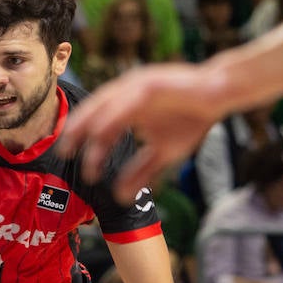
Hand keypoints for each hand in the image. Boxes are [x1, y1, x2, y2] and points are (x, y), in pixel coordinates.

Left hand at [58, 62, 221, 201]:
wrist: (219, 94)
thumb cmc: (191, 119)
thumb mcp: (162, 154)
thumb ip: (141, 173)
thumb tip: (121, 198)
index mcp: (127, 106)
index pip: (96, 122)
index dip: (80, 139)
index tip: (68, 158)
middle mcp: (127, 93)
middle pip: (93, 111)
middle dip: (76, 132)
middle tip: (63, 153)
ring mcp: (137, 86)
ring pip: (104, 105)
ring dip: (88, 125)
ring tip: (74, 142)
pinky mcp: (150, 84)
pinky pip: (126, 102)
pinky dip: (112, 116)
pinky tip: (100, 131)